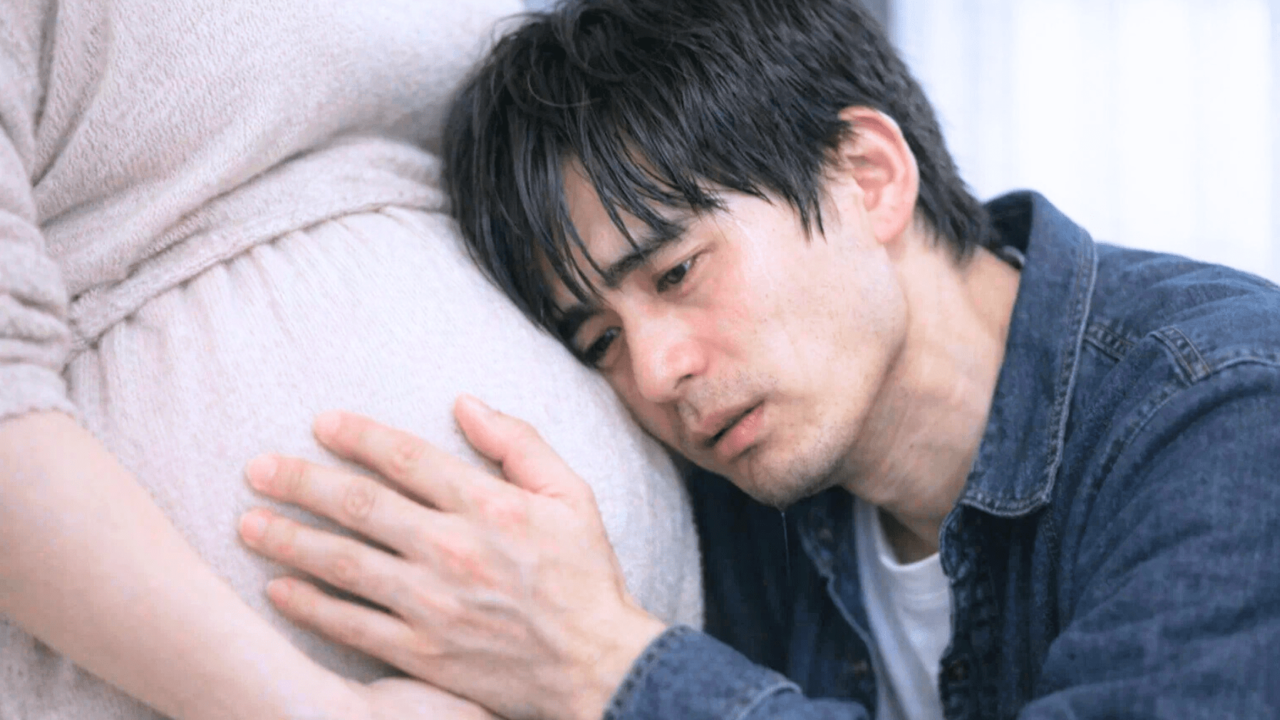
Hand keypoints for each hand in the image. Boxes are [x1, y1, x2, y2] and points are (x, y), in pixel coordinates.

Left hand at [237, 396, 667, 719]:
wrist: (599, 667)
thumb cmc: (585, 576)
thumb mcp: (572, 494)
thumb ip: (519, 443)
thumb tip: (466, 402)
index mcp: (489, 506)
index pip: (407, 458)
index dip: (358, 435)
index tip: (321, 424)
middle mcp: (453, 549)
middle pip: (359, 505)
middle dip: (300, 482)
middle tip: (256, 469)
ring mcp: (432, 605)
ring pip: (343, 563)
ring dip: (288, 540)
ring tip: (248, 524)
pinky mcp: (422, 652)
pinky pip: (351, 625)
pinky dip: (310, 606)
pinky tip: (278, 589)